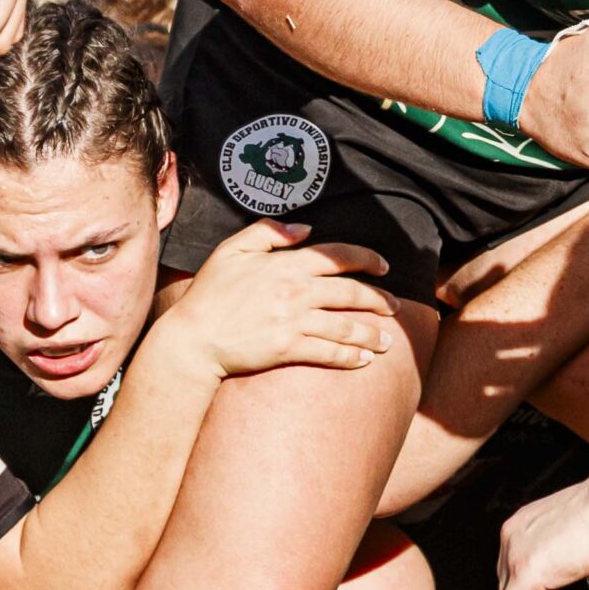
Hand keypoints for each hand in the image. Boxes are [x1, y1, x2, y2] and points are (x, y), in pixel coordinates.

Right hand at [168, 220, 395, 375]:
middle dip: (379, 300)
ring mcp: (293, 320)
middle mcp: (295, 291)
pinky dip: (350, 357)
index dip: (368, 259)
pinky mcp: (288, 348)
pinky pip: (328, 352)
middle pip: (351, 292)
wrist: (192, 339)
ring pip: (345, 325)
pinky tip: (365, 361)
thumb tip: (306, 228)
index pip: (338, 257)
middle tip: (396, 307)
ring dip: (372, 334)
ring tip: (388, 341)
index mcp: (286, 264)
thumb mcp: (231, 251)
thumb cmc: (209, 294)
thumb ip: (267, 232)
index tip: (385, 268)